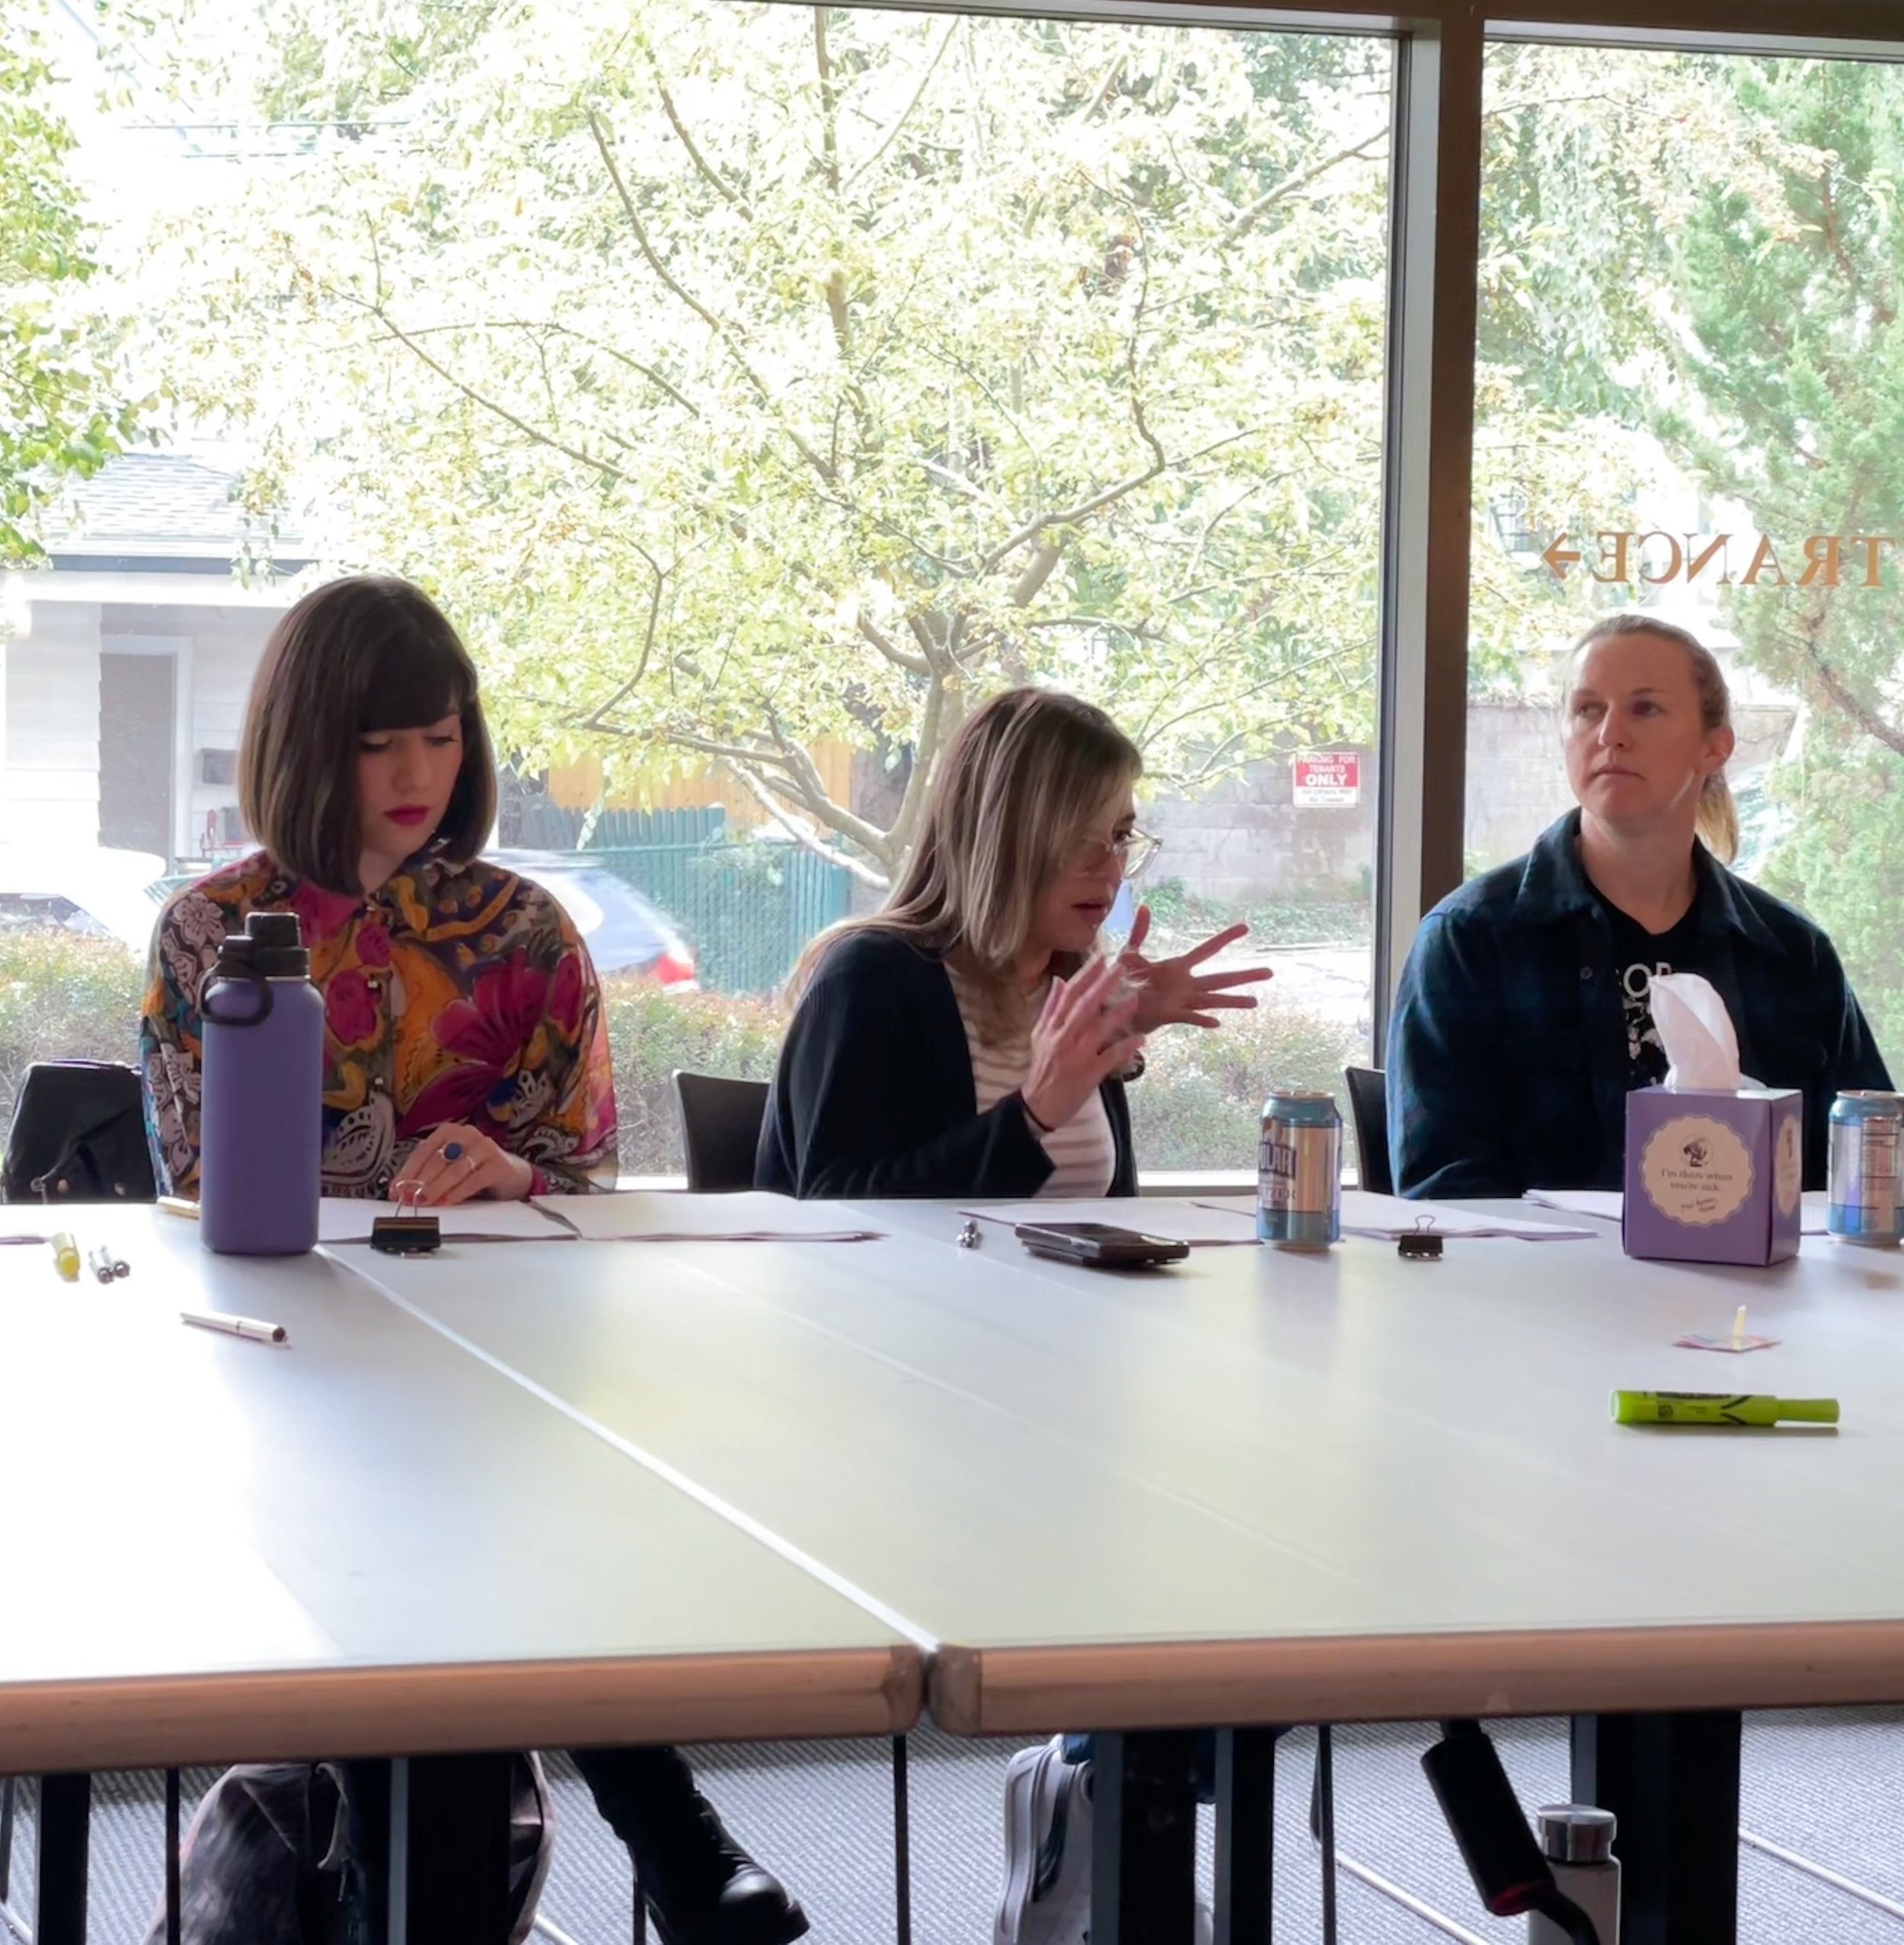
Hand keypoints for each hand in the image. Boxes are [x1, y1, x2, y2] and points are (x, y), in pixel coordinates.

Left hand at [392, 1124, 533, 1206]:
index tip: (396, 1191)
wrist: (510, 1174)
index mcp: (449, 1131)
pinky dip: (457, 1192)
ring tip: (424, 1202)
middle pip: (437, 1160)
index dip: (408, 1172)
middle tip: (408, 1199)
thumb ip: (426, 1175)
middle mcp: (467, 1134)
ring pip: (454, 1169)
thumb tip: (399, 1191)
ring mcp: (485, 1147)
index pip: (423, 1151)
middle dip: (420, 1182)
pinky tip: (446, 1202)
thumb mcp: (447, 1168)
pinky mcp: (498, 1164)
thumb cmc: (472, 1170)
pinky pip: (474, 1180)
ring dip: (436, 1188)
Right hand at [1022, 956, 1144, 1133]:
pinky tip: (1141, 1039)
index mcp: (1052, 1027)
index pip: (1068, 995)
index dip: (1085, 976)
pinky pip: (1110, 1057)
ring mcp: (1077, 1056)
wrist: (1038, 1105)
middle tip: (1120, 968)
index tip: (1101, 959)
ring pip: (1097, 1030)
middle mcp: (1063, 1038)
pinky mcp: (1089, 1074)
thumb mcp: (1039, 1036)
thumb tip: (1058, 981)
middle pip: (1083, 1007)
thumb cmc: (1042, 1069)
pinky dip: (1125, 1048)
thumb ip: (1050, 1008)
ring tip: (1135, 999)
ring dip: (1117, 1014)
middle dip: (1102, 986)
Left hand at [1120, 906, 1271, 1032]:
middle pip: (1220, 978)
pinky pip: (1190, 1017)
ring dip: (1233, 1001)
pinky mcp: (1170, 1015)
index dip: (1225, 938)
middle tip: (1270, 971)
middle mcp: (1185, 984)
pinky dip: (1202, 1020)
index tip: (1245, 928)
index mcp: (1178, 967)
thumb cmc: (1123, 981)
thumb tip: (1146, 907)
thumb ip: (1139, 933)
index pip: (1207, 950)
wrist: (1114, 1008)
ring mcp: (1181, 1001)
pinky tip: (1218, 1024)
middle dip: (1244, 975)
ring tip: (1255, 1002)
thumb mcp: (1129, 954)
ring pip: (1212, 1000)